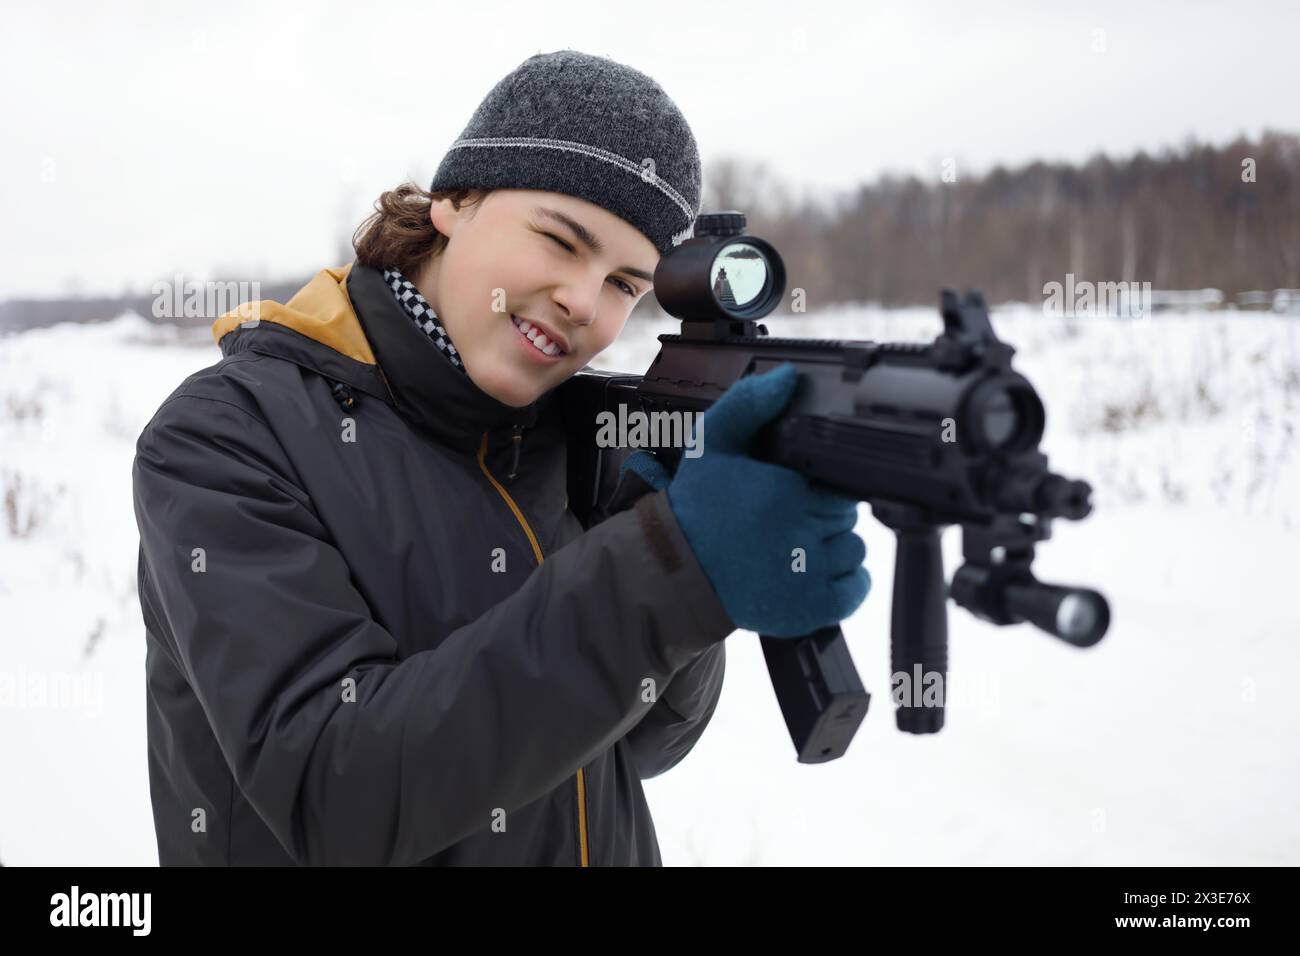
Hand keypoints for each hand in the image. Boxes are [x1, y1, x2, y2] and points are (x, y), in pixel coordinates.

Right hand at [626, 363, 870, 636]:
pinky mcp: (810, 607)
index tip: (797, 491)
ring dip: (835, 547)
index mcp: (783, 490)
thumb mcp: (712, 445)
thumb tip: (788, 379)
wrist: (676, 570)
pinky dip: (847, 582)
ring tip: (798, 546)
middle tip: (791, 518)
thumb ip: (748, 405)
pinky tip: (814, 571)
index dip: (821, 484)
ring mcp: (808, 573)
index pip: (838, 481)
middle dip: (825, 513)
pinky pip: (856, 588)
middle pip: (848, 515)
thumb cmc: (697, 508)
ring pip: (854, 549)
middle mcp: (800, 531)